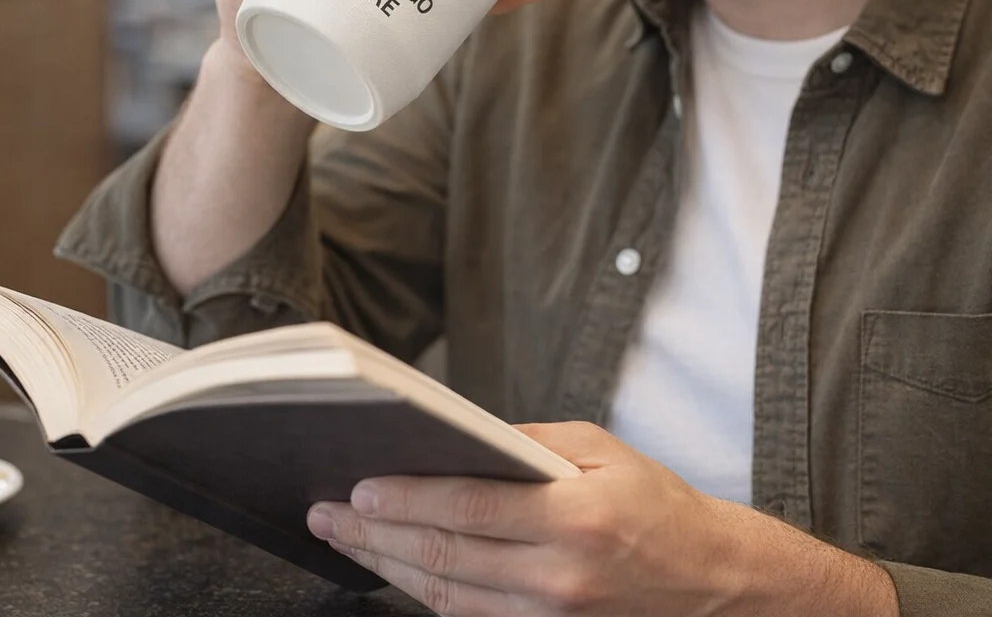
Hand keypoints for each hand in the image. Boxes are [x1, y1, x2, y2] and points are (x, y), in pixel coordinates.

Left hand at [308, 422, 899, 616]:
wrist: (709, 580)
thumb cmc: (656, 503)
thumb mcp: (600, 448)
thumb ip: (527, 443)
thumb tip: (460, 438)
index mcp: (575, 515)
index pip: (468, 507)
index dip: (406, 499)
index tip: (358, 489)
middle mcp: (559, 575)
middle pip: (444, 557)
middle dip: (374, 536)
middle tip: (327, 516)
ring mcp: (550, 616)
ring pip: (446, 596)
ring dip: (386, 568)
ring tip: (344, 542)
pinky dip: (424, 593)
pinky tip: (395, 569)